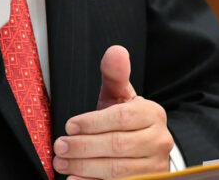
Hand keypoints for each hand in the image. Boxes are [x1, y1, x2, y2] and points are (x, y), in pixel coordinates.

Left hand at [53, 46, 173, 179]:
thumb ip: (115, 75)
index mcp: (152, 114)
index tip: (69, 125)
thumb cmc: (127, 120)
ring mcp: (155, 166)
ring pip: (117, 169)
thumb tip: (115, 51)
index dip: (93, 122)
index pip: (121, 118)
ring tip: (61, 162)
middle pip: (117, 146)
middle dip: (83, 147)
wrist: (145, 148)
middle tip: (59, 146)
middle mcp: (159, 141)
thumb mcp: (121, 96)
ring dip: (84, 167)